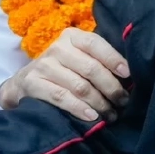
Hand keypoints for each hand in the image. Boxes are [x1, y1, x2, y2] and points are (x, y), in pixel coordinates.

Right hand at [0, 27, 129, 121]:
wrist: (26, 82)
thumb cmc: (64, 70)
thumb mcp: (79, 58)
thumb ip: (99, 61)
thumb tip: (128, 76)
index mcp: (72, 37)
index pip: (95, 44)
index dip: (113, 59)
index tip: (128, 75)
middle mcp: (57, 48)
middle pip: (90, 68)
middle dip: (111, 87)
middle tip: (123, 101)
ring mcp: (43, 65)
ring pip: (79, 86)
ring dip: (99, 102)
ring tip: (111, 114)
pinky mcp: (32, 83)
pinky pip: (61, 97)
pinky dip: (78, 108)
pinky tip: (91, 116)